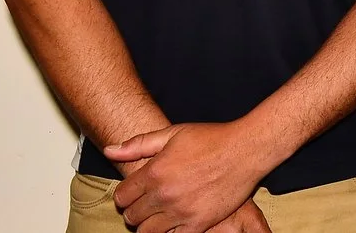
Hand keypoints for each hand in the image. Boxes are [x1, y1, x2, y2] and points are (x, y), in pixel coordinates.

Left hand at [106, 122, 275, 232]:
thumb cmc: (212, 138)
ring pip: (147, 232)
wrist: (246, 150)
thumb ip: (139, 144)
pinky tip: (176, 222)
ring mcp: (181, 211)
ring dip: (149, 225)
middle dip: (136, 211)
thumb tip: (110, 150)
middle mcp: (164, 194)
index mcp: (154, 172)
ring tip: (160, 215)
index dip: (126, 195)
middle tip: (148, 204)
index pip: (122, 196)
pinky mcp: (199, 223)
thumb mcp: (173, 133)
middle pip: (132, 217)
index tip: (135, 192)